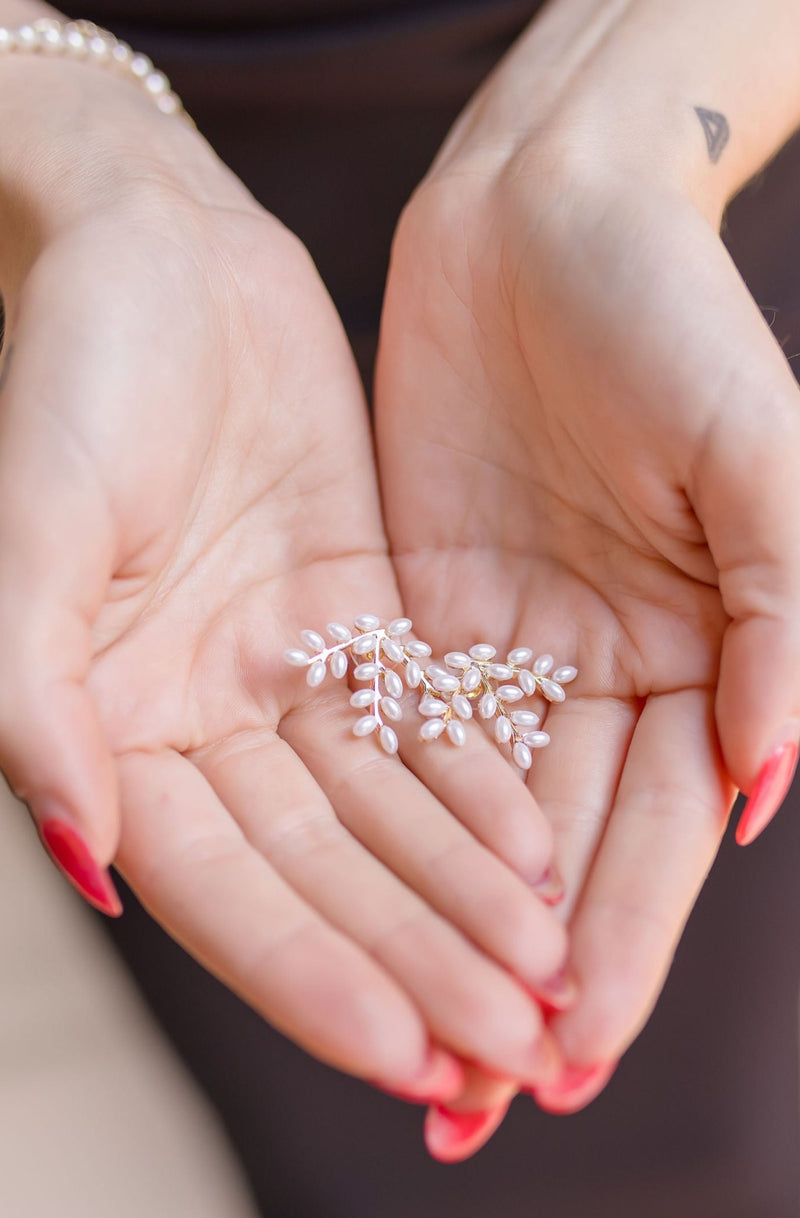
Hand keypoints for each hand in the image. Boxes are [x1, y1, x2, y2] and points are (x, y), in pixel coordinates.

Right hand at [0, 52, 567, 1096]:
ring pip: (388, 815)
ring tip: (549, 973)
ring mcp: (284, 676)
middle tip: (513, 1042)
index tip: (408, 1053)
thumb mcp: (35, 530)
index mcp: (113, 726)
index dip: (312, 976)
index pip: (221, 887)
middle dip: (416, 959)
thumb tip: (86, 862)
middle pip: (323, 873)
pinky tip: (547, 854)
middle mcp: (201, 722)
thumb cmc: (72, 376)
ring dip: (465, 897)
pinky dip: (483, 791)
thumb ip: (36, 698)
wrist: (163, 258)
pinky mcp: (355, 620)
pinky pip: (427, 724)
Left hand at [376, 58, 799, 1153]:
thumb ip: (783, 624)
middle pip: (560, 850)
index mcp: (701, 655)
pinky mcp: (418, 605)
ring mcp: (505, 646)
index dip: (621, 942)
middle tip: (476, 1101)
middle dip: (521, 974)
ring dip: (442, 927)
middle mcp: (602, 671)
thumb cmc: (670, 317)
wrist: (546, 218)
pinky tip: (347, 902)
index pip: (659, 831)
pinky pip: (398, 729)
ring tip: (408, 1040)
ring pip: (471, 815)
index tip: (572, 1051)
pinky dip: (379, 821)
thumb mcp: (760, 460)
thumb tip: (765, 797)